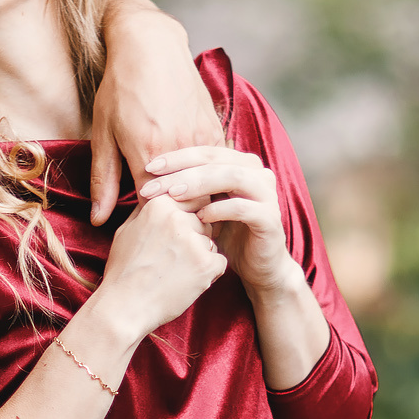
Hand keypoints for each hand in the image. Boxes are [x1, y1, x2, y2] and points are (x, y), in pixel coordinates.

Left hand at [91, 0, 223, 225]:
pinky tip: (195, 184)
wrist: (151, 46)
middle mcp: (181, 150)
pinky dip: (207, 181)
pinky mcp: (216, 129)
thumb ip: (104, 181)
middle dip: (182, 220)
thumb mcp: (104, 135)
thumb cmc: (121, 88)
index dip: (156, 226)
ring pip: (208, 188)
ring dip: (198, 201)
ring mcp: (203, 139)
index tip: (150, 234)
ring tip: (185, 210)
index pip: (160, 212)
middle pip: (189, 204)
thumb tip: (99, 220)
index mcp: (149, 156)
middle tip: (171, 230)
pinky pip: (217, 167)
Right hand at [91, 195, 226, 338]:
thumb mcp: (127, 230)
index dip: (189, 214)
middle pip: (204, 219)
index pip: (192, 196)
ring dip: (201, 254)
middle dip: (195, 235)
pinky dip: (208, 272)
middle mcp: (178, 218)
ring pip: (211, 241)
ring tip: (175, 271)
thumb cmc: (123, 270)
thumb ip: (147, 208)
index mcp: (159, 204)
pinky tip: (185, 281)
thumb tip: (162, 194)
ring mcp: (194, 241)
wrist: (124, 307)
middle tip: (174, 257)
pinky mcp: (206, 264)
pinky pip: (219, 261)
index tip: (179, 231)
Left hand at [136, 146, 294, 294]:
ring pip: (232, 177)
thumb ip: (188, 188)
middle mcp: (258, 173)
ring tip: (173, 196)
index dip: (176, 157)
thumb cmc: (226, 235)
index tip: (148, 168)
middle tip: (153, 184)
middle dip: (181, 170)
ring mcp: (268, 194)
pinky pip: (244, 208)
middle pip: (216, 160)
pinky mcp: (271, 219)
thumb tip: (149, 172)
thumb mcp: (203, 206)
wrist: (257, 267)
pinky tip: (200, 218)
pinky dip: (220, 210)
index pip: (205, 151)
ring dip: (199, 184)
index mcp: (241, 164)